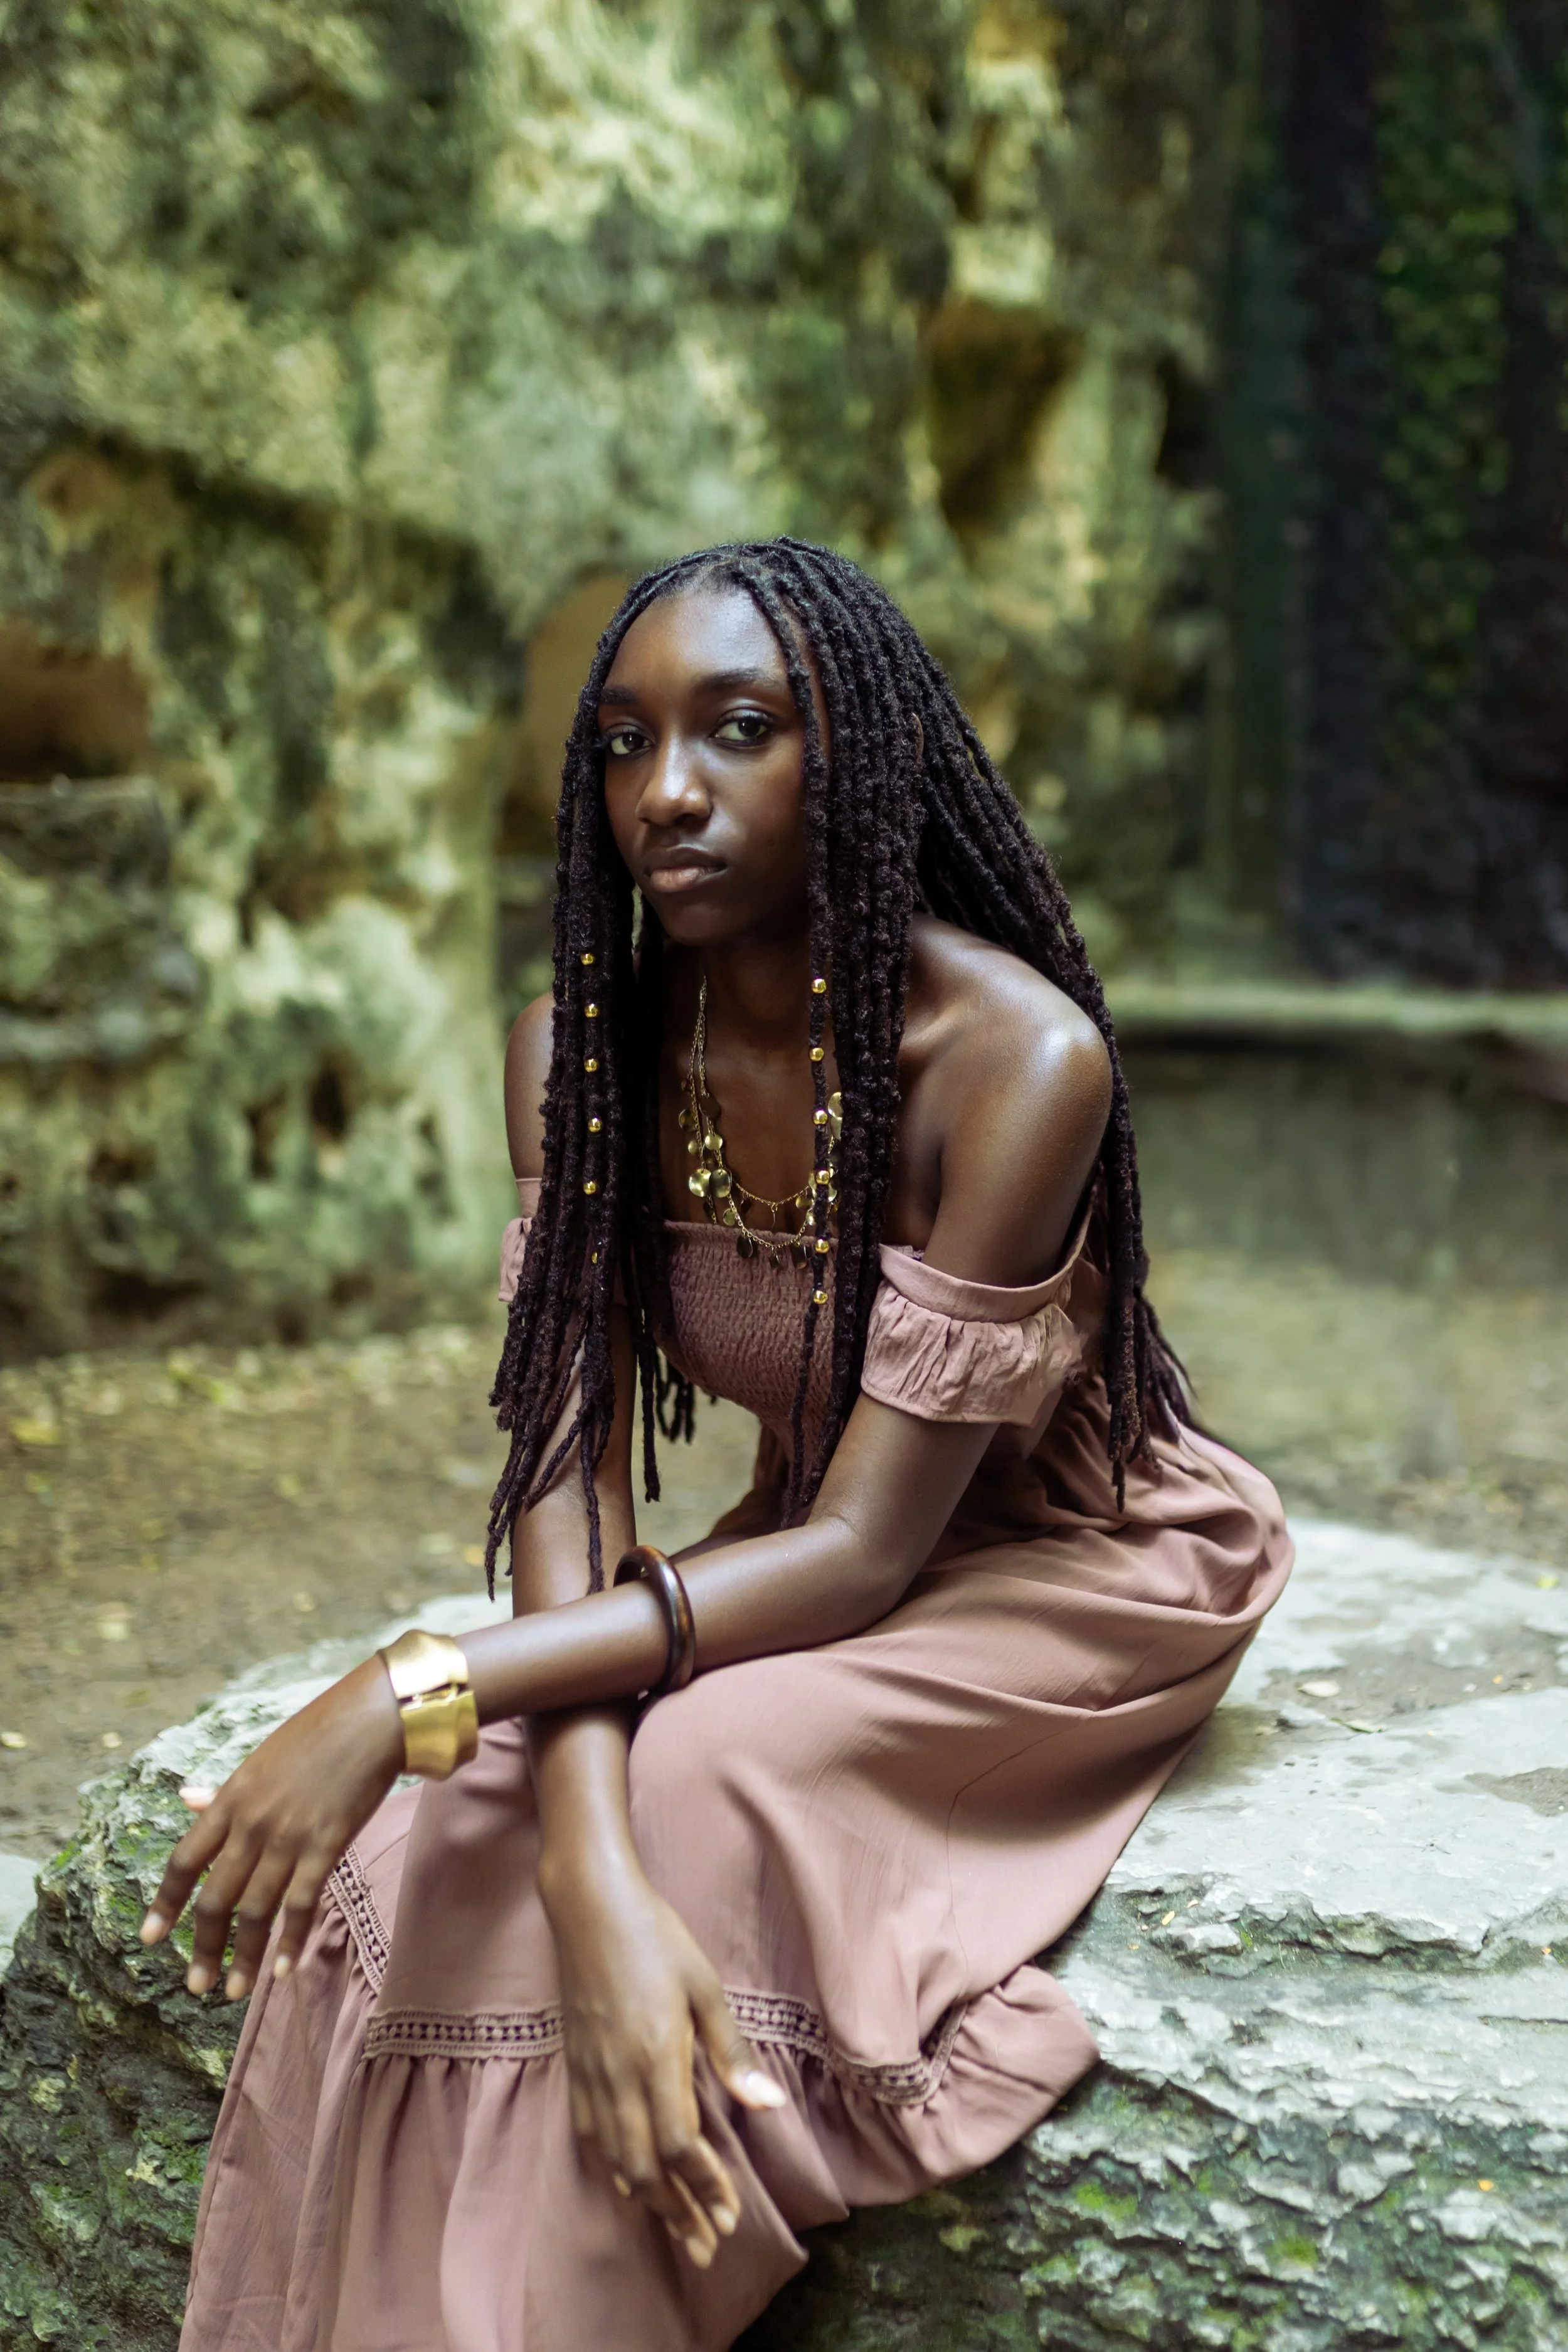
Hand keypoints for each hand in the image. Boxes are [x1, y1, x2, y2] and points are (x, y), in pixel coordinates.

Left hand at [139, 1658, 404, 1999]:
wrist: (371, 1718)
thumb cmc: (316, 1733)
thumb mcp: (259, 1759)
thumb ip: (224, 1791)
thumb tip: (186, 1799)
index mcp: (231, 1799)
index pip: (185, 1861)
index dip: (165, 1904)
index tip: (148, 1938)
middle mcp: (252, 1824)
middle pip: (215, 1899)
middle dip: (203, 1948)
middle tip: (195, 1986)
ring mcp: (289, 1837)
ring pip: (255, 1911)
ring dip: (243, 1957)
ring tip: (234, 1991)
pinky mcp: (326, 1845)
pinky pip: (302, 1903)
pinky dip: (291, 1940)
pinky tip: (283, 1970)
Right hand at [544, 1858, 786, 2268]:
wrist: (590, 1904)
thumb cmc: (656, 1937)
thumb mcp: (705, 1987)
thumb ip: (732, 2053)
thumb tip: (768, 2106)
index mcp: (657, 2056)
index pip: (679, 2146)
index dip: (704, 2187)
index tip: (728, 2214)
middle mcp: (619, 2074)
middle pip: (645, 2167)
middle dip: (677, 2212)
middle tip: (705, 2245)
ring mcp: (592, 2072)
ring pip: (615, 2158)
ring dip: (646, 2199)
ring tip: (675, 2226)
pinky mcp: (575, 2064)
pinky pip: (592, 2133)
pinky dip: (613, 2166)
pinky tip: (628, 2179)